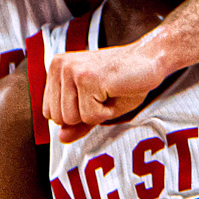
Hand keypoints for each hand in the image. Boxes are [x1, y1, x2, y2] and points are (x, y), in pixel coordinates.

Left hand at [43, 37, 168, 141]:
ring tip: (108, 93)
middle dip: (85, 116)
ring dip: (97, 114)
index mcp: (56, 68)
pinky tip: (114, 92)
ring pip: (72, 119)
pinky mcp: (87, 78)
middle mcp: (59, 66)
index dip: (75, 115)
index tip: (93, 98)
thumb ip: (77, 122)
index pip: (49, 112)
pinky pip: (90, 116)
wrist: (149, 60)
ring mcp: (72, 71)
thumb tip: (61, 138)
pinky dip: (106, 112)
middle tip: (102, 95)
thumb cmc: (123, 81)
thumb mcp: (95, 106)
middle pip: (59, 118)